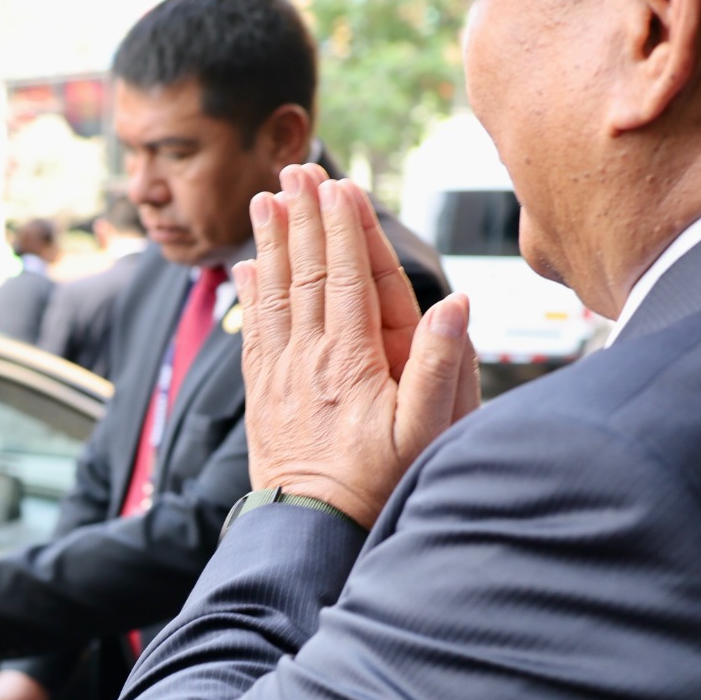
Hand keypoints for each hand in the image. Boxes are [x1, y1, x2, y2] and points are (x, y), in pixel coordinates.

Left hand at [234, 166, 478, 528]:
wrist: (313, 529)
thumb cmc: (378, 484)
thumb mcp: (425, 432)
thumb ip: (441, 367)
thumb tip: (455, 304)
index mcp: (352, 360)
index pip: (346, 278)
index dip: (342, 229)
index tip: (339, 186)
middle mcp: (310, 358)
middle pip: (304, 273)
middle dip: (301, 217)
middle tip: (295, 170)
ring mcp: (280, 374)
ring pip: (274, 293)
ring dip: (270, 243)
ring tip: (265, 199)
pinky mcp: (262, 393)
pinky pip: (254, 330)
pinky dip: (250, 293)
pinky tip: (244, 268)